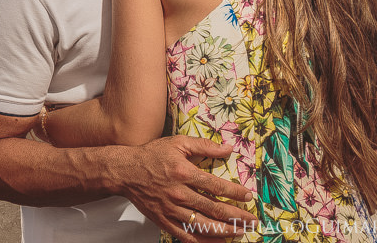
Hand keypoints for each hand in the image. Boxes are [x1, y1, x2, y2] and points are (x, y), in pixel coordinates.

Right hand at [112, 135, 255, 242]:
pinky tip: (218, 242)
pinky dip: (204, 241)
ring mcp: (172, 210)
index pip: (217, 187)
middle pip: (214, 209)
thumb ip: (204, 145)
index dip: (235, 193)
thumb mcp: (177, 143)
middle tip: (252, 220)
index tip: (248, 197)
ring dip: (225, 231)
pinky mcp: (164, 221)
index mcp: (184, 173)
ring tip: (240, 232)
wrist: (125, 171)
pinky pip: (187, 236)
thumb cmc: (151, 156)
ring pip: (203, 225)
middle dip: (237, 217)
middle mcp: (179, 194)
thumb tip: (228, 149)